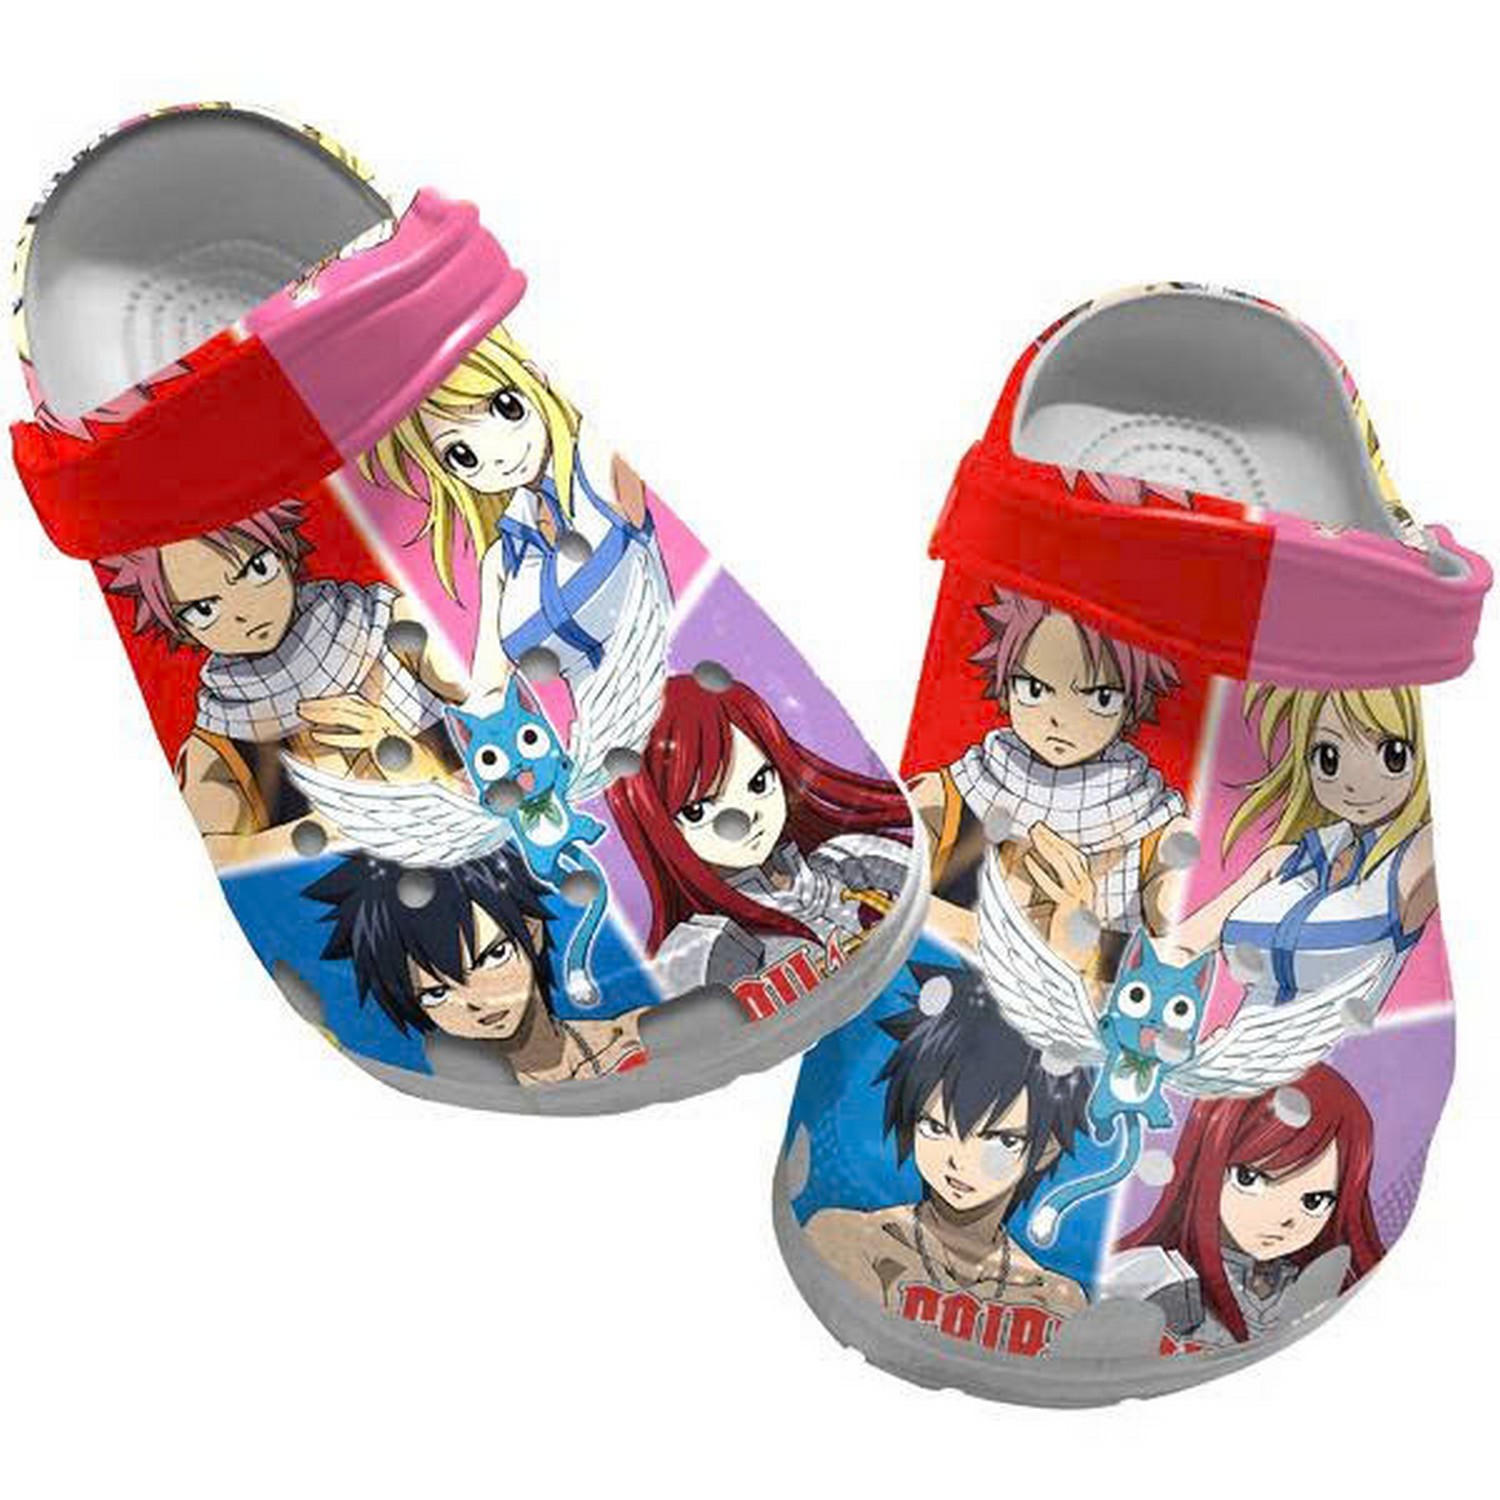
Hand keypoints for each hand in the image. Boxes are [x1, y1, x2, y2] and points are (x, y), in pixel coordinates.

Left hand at [298, 694, 407, 753]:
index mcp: (376, 711)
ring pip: (344, 716)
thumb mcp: (378, 734)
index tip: (309, 701)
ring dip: (321, 714)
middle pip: (342, 705)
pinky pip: (350, 738)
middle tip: (300, 706)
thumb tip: (338, 724)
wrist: (419, 764)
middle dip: (319, 704)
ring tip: (304, 715)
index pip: (348, 700)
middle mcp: (377, 715)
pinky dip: (331, 735)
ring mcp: (378, 728)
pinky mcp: (377, 742)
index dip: (327, 699)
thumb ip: (361, 726)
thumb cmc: (395, 752)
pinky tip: (316, 734)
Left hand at [1023, 822, 1099, 964]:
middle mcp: (1087, 888)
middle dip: (1051, 839)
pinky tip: (1028, 860)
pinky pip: (1053, 886)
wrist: (1076, 953)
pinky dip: (1040, 872)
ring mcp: (1080, 897)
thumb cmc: (1066, 926)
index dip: (1058, 840)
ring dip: (1047, 848)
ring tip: (1033, 837)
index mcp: (1087, 884)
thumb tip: (1041, 862)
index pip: (1074, 855)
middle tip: (1035, 826)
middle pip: (1069, 856)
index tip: (1043, 828)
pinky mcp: (1069, 908)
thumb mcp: (1064, 900)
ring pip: (1064, 865)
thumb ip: (1058, 883)